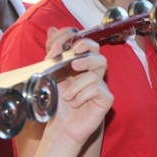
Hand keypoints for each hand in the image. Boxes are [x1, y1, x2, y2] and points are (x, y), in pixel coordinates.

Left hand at [44, 28, 112, 144]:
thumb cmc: (58, 103)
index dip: (73, 39)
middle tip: (74, 53)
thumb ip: (52, 55)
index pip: (83, 44)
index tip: (56, 45)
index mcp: (80, 65)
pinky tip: (74, 103)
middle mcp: (93, 72)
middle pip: (97, 51)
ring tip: (67, 95)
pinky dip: (81, 95)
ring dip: (78, 82)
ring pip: (97, 68)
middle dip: (86, 48)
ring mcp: (101, 84)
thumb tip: (52, 30)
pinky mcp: (106, 97)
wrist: (62, 127)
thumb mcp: (50, 77)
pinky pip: (97, 88)